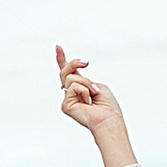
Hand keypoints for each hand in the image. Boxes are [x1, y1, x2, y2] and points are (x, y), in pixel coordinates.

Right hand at [56, 44, 137, 166]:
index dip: (62, 60)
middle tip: (86, 62)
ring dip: (86, 83)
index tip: (58, 47)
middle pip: (65, 71)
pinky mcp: (66, 105)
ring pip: (70, 78)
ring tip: (93, 93)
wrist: (108, 119)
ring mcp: (68, 99)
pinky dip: (84, 90)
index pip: (69, 72)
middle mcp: (72, 93)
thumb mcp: (97, 85)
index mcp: (81, 87)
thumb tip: (74, 79)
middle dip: (74, 63)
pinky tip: (88, 102)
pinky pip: (73, 87)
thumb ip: (84, 79)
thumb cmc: (108, 106)